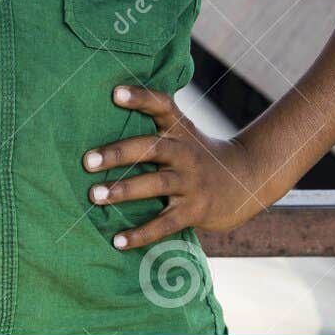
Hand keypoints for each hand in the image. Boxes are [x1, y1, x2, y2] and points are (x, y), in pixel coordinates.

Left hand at [82, 84, 264, 250]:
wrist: (246, 180)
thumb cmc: (198, 155)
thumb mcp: (183, 133)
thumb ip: (154, 126)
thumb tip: (106, 109)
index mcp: (180, 129)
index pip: (162, 106)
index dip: (140, 98)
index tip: (115, 93)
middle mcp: (186, 152)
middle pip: (152, 148)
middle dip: (119, 153)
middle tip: (88, 161)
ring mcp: (192, 182)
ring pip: (156, 184)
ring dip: (124, 190)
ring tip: (94, 195)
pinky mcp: (195, 210)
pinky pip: (165, 223)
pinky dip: (141, 234)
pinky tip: (117, 241)